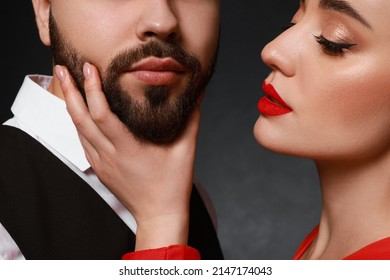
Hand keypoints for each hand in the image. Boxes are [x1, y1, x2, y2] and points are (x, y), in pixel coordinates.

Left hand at [55, 63, 200, 249]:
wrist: (158, 214)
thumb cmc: (173, 183)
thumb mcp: (186, 149)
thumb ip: (192, 118)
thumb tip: (198, 92)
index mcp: (128, 148)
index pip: (102, 115)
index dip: (93, 90)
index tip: (90, 68)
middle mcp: (109, 155)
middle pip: (80, 119)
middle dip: (70, 91)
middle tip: (61, 67)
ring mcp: (101, 163)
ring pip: (78, 130)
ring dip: (70, 104)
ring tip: (66, 82)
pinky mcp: (99, 168)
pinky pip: (83, 141)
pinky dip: (78, 122)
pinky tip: (78, 110)